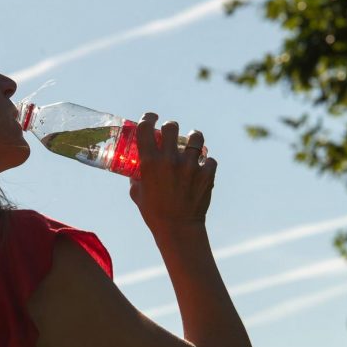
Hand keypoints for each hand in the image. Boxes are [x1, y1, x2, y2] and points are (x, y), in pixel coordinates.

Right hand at [128, 113, 216, 233]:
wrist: (178, 228)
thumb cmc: (153, 212)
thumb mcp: (137, 193)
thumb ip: (137, 177)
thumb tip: (137, 168)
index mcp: (150, 162)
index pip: (146, 128)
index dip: (148, 118)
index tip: (151, 118)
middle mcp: (170, 159)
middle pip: (172, 127)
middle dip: (170, 128)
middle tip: (170, 133)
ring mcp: (190, 165)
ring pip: (196, 137)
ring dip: (192, 139)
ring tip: (191, 145)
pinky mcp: (206, 173)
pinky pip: (209, 159)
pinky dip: (205, 163)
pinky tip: (201, 168)